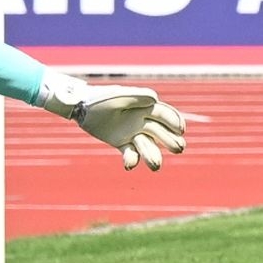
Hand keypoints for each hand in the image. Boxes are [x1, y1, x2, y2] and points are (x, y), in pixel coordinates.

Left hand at [38, 74, 186, 170]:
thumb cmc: (101, 98)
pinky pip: (130, 153)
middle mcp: (142, 121)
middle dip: (170, 141)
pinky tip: (129, 165)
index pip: (165, 115)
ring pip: (147, 146)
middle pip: (160, 133)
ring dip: (152, 156)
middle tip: (179, 149)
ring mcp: (132, 133)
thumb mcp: (119, 95)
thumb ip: (137, 96)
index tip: (181, 131)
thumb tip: (155, 99)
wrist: (80, 106)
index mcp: (145, 107)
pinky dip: (131, 160)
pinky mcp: (121, 142)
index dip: (174, 122)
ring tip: (155, 167)